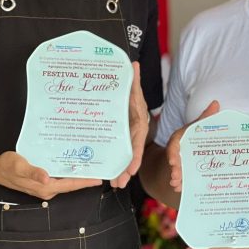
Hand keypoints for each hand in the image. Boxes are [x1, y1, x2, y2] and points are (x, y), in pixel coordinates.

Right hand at [0, 150, 101, 198]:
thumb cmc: (7, 166)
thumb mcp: (20, 167)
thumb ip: (33, 172)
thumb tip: (46, 178)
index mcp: (45, 187)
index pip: (70, 185)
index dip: (85, 182)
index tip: (99, 179)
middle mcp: (47, 188)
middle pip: (71, 184)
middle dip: (86, 177)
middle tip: (100, 168)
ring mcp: (45, 185)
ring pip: (66, 180)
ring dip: (78, 173)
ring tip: (92, 164)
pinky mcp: (43, 180)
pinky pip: (60, 176)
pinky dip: (68, 170)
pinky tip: (74, 162)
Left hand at [111, 62, 149, 188]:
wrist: (130, 101)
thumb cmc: (132, 96)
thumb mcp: (133, 89)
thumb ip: (133, 79)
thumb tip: (133, 63)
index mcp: (139, 124)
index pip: (138, 142)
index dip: (135, 157)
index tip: (131, 169)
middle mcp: (134, 134)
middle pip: (132, 154)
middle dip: (127, 170)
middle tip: (120, 183)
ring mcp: (127, 139)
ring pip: (125, 158)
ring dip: (121, 171)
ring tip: (115, 184)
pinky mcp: (119, 142)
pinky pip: (118, 155)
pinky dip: (115, 165)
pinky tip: (109, 176)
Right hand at [167, 100, 219, 191]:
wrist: (187, 148)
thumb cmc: (193, 136)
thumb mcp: (198, 127)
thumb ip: (206, 117)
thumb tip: (216, 103)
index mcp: (180, 138)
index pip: (174, 144)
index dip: (173, 153)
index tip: (174, 161)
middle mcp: (177, 151)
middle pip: (174, 159)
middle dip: (174, 168)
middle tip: (176, 175)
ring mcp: (178, 162)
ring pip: (175, 170)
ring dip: (176, 177)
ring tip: (177, 184)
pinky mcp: (181, 171)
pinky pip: (179, 177)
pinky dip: (180, 183)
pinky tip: (180, 189)